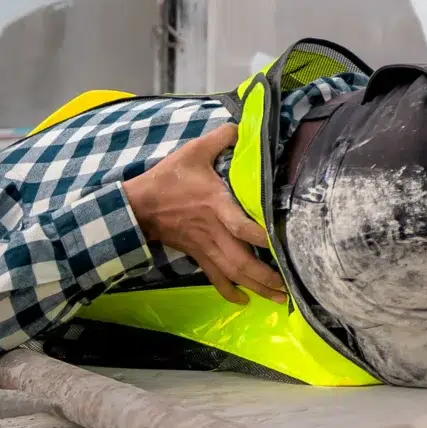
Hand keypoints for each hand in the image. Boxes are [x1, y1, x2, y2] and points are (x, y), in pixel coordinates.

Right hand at [122, 124, 286, 305]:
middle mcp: (214, 231)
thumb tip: (244, 126)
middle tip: (290, 286)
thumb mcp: (193, 151)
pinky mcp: (197, 254)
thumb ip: (222, 138)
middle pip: (241, 260)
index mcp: (216, 205)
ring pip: (232, 273)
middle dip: (266, 276)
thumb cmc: (168, 179)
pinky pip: (214, 277)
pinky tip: (243, 301)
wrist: (137, 206)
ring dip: (256, 287)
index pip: (240, 225)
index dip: (259, 236)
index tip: (279, 244)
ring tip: (279, 299)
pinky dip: (229, 291)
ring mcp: (205, 247)